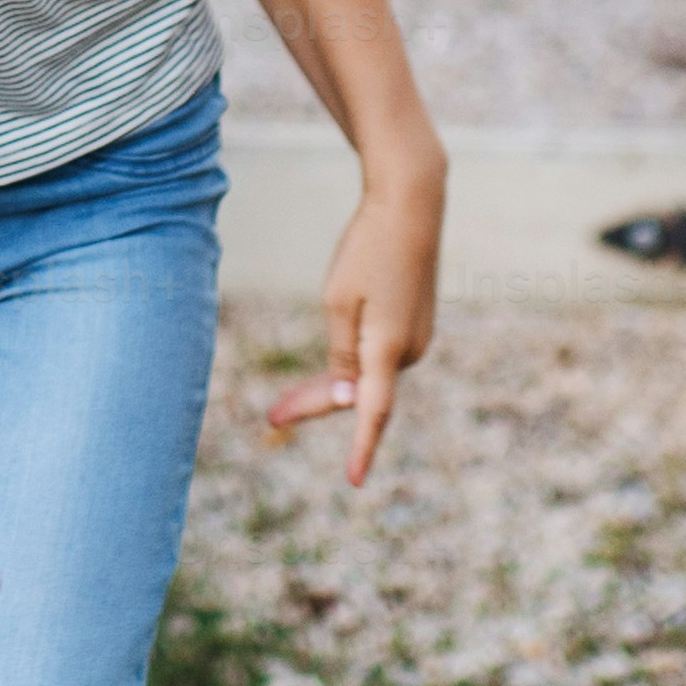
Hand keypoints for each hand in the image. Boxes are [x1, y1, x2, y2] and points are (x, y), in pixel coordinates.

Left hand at [260, 181, 438, 484]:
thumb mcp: (338, 301)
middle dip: (314, 407)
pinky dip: (351, 369)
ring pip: (367, 377)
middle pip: (359, 394)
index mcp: (387, 347)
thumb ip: (342, 356)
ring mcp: (415, 339)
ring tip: (282, 408)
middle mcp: (409, 350)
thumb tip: (347, 400)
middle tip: (269, 420)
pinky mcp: (413, 327)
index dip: (363, 447)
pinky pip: (377, 359)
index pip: (373, 410)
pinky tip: (328, 370)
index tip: (353, 480)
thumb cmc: (367, 249)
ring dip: (330, 391)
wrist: (412, 205)